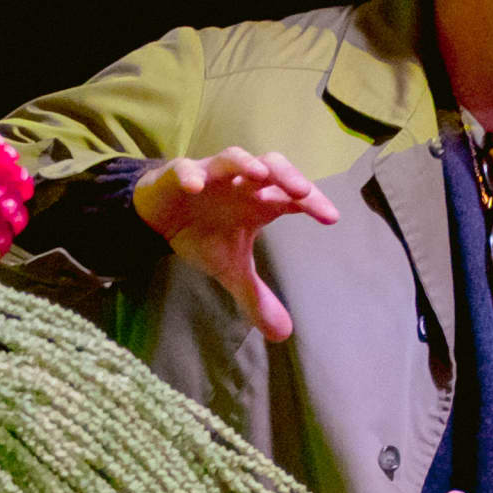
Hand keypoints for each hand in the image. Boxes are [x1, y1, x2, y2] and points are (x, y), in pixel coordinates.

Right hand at [133, 147, 338, 342]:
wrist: (161, 219)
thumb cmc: (204, 233)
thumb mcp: (231, 269)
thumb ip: (256, 297)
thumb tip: (282, 335)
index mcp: (259, 201)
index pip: (293, 197)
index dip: (313, 203)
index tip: (331, 219)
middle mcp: (241, 182)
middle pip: (272, 165)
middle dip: (287, 175)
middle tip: (302, 191)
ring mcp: (211, 174)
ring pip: (233, 157)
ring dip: (245, 163)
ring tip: (258, 174)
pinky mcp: (178, 174)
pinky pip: (185, 169)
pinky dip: (190, 175)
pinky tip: (194, 187)